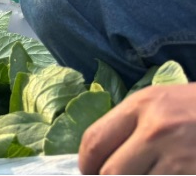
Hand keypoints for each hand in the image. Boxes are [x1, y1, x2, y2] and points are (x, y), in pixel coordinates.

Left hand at [80, 83, 195, 173]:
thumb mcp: (161, 101)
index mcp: (141, 105)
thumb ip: (131, 122)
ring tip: (142, 173)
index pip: (95, 140)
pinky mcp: (191, 174)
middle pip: (111, 171)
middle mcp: (154, 130)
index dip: (85, 163)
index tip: (87, 171)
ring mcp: (176, 156)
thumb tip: (103, 152)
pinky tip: (165, 175)